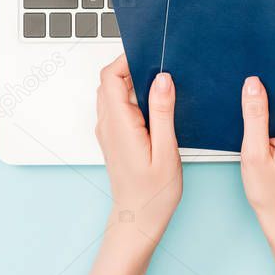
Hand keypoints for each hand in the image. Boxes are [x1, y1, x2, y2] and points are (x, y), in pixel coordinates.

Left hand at [85, 56, 181, 274]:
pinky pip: (117, 107)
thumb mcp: (166, 150)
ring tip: (161, 84)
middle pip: (109, 81)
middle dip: (131, 67)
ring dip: (131, 82)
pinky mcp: (114, 137)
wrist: (138, 219)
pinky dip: (131, 97)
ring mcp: (108, 131)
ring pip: (112, 93)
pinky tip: (154, 105)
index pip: (110, 77)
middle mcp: (108, 125)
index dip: (126, 59)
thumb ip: (163, 111)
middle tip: (159, 66)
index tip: (149, 54)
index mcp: (119, 124)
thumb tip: (162, 78)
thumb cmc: (154, 193)